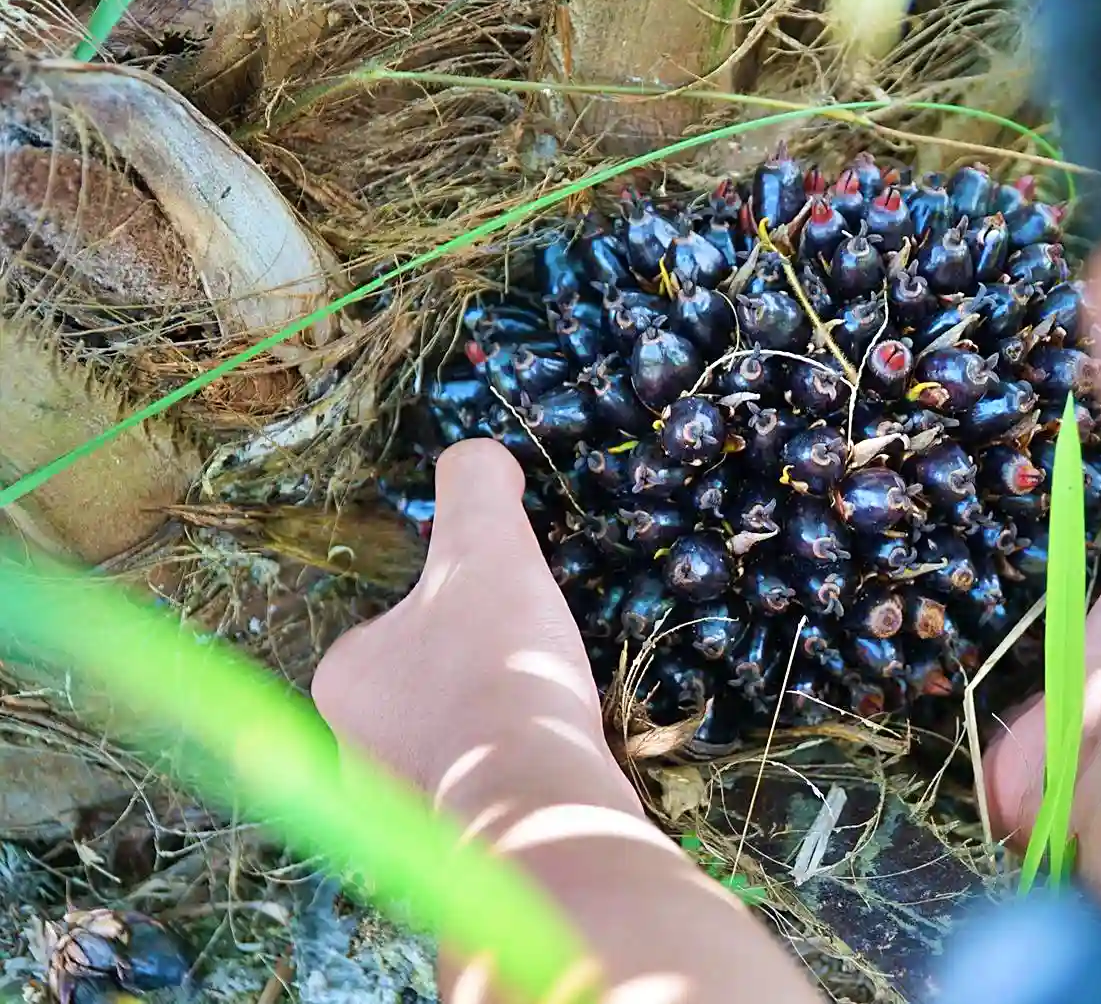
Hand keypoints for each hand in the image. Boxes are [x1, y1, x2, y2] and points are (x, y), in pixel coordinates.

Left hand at [312, 439, 819, 1003]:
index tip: (507, 617)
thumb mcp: (487, 548)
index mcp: (344, 679)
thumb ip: (475, 488)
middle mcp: (350, 751)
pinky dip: (513, 777)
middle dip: (473, 679)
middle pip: (421, 693)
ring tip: (548, 712)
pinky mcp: (451, 852)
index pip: (394, 629)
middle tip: (532, 664)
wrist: (537, 798)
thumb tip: (478, 454)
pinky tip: (551, 762)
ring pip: (450, 749)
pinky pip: (481, 796)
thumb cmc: (498, 667)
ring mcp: (397, 815)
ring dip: (494, 731)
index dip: (456, 613)